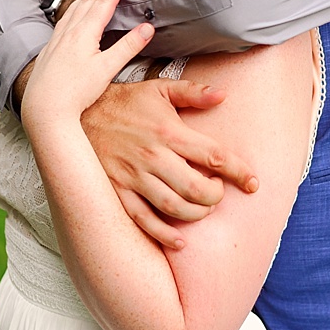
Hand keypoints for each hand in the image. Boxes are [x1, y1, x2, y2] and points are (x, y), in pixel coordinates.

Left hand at [23, 0, 153, 125]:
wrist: (44, 107)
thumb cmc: (75, 92)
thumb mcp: (107, 69)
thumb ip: (127, 47)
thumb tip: (147, 27)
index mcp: (84, 33)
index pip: (104, 2)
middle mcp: (69, 31)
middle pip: (89, 0)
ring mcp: (57, 39)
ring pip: (74, 8)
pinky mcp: (50, 48)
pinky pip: (64, 19)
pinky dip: (74, 8)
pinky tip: (73, 12)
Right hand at [82, 77, 259, 249]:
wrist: (76, 113)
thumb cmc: (124, 102)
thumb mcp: (158, 89)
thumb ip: (193, 92)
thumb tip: (224, 96)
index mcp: (168, 131)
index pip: (215, 157)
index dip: (240, 173)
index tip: (253, 183)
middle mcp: (153, 156)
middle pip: (198, 189)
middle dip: (217, 196)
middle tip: (218, 193)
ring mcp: (134, 176)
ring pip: (175, 207)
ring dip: (197, 214)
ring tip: (201, 208)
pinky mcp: (118, 190)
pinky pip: (145, 220)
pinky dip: (165, 234)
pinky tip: (180, 240)